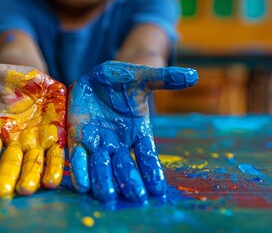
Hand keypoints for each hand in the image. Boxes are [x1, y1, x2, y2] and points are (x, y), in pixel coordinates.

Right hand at [0, 53, 65, 197]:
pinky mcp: (56, 137)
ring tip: (28, 190)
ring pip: (33, 163)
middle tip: (1, 193)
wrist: (41, 84)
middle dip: (6, 177)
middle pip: (10, 162)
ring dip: (32, 177)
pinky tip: (54, 181)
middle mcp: (17, 140)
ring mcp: (37, 141)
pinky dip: (55, 167)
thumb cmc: (16, 81)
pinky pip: (56, 154)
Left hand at [68, 61, 197, 202]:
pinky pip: (78, 157)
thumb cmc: (121, 80)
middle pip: (124, 165)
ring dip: (103, 180)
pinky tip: (82, 185)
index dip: (152, 170)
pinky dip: (80, 170)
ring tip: (107, 195)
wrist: (95, 79)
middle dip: (130, 180)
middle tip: (136, 197)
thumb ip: (164, 79)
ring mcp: (97, 143)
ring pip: (100, 165)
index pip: (146, 154)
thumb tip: (194, 75)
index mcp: (137, 132)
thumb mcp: (142, 78)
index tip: (158, 189)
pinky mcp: (77, 138)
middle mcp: (117, 142)